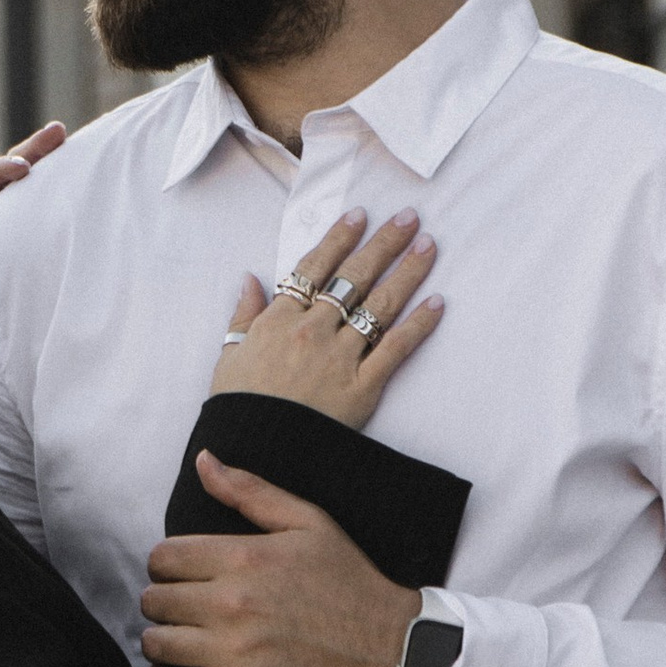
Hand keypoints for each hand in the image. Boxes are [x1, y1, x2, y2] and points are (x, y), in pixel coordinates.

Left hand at [141, 470, 421, 666]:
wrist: (394, 653)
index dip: (166, 566)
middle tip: (185, 611)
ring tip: (183, 642)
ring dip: (161, 642)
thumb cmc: (351, 585)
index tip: (182, 577)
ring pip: (155, 643)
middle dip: (164, 603)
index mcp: (243, 557)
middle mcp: (232, 602)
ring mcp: (235, 651)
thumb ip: (250, 491)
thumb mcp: (309, 523)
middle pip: (154, 600)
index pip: (162, 558)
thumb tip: (203, 460)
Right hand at [209, 211, 440, 426]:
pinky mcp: (363, 386)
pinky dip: (418, 324)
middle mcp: (313, 329)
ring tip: (429, 246)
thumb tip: (251, 279)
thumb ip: (243, 315)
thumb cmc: (239, 407)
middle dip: (384, 243)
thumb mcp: (228, 356)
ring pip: (380, 304)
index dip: (339, 238)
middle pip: (354, 276)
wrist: (254, 451)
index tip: (359, 215)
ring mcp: (340, 356)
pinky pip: (395, 348)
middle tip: (409, 217)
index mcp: (280, 319)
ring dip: (407, 271)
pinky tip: (437, 302)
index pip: (314, 267)